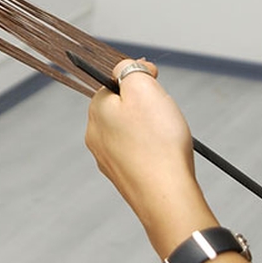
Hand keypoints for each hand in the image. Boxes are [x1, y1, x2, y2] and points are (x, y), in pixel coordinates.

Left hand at [85, 58, 217, 256]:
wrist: (167, 196)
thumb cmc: (158, 143)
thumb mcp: (143, 89)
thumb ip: (130, 70)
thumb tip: (126, 66)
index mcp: (96, 110)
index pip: (114, 83)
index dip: (139, 81)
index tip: (156, 84)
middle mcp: (95, 135)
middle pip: (123, 107)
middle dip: (146, 107)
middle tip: (163, 115)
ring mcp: (107, 158)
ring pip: (132, 131)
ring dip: (151, 129)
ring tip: (166, 137)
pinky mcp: (123, 177)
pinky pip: (139, 153)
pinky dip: (153, 150)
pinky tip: (164, 156)